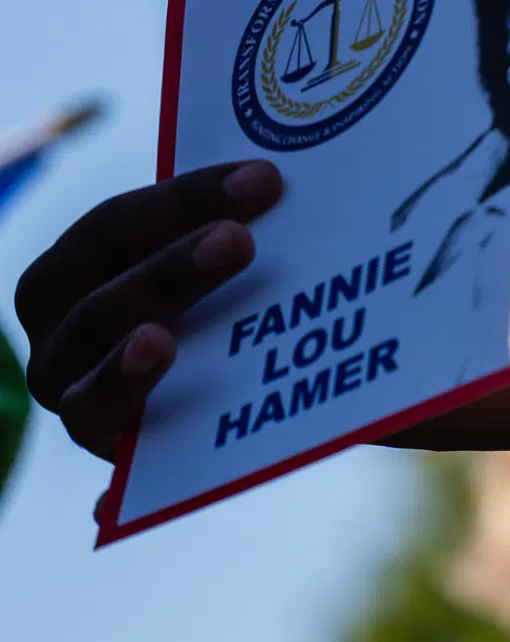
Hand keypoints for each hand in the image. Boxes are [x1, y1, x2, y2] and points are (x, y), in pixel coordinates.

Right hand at [14, 160, 282, 461]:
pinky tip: (121, 495)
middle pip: (92, 307)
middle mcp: (61, 346)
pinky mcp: (126, 464)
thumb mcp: (239, 237)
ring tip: (160, 344)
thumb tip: (284, 181)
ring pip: (88, 396)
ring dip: (123, 367)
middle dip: (162, 271)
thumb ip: (246, 216)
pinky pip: (117, 484)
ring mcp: (86, 409)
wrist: (270, 351)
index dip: (180, 200)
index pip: (110, 229)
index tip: (265, 179)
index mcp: (72, 273)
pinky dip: (118, 489)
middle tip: (239, 242)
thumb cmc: (240, 270)